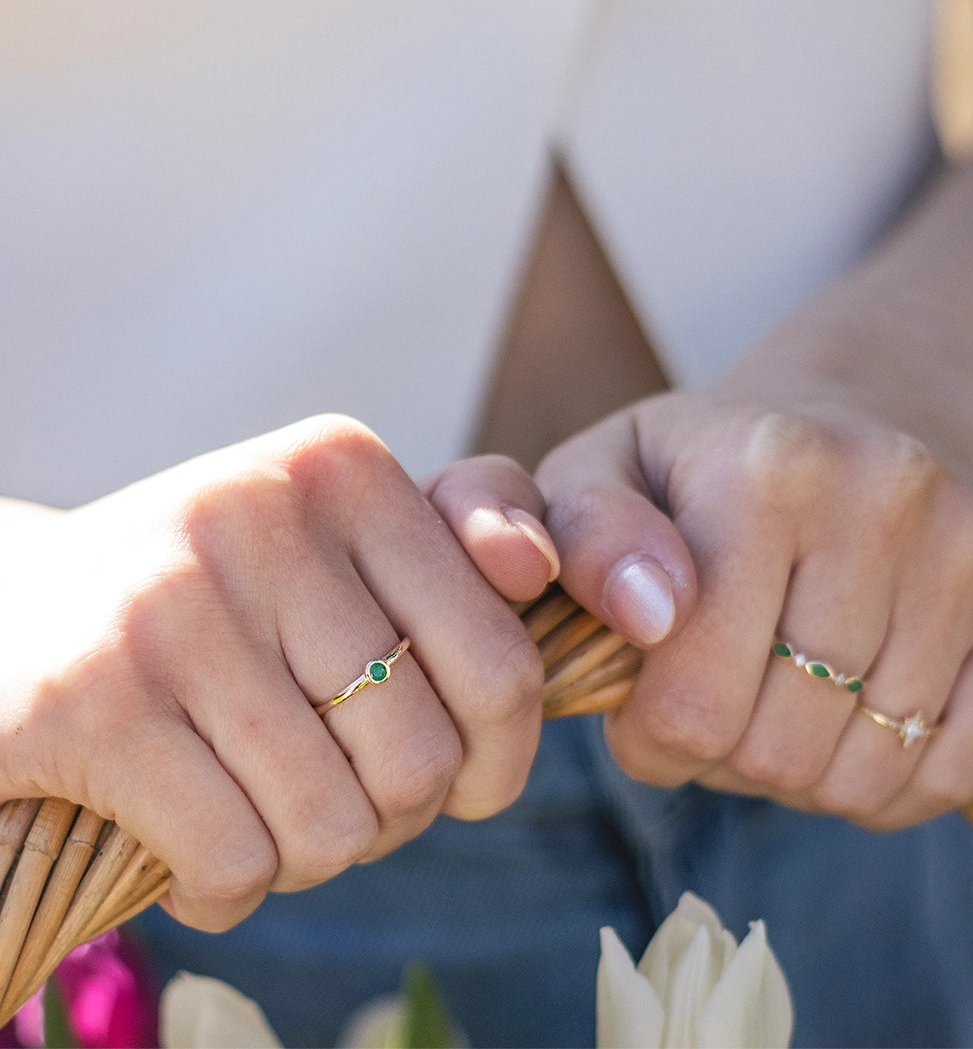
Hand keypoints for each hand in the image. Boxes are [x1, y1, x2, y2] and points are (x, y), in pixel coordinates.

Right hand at [0, 416, 555, 930]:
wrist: (12, 617)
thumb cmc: (214, 600)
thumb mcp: (337, 545)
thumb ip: (459, 541)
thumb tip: (534, 568)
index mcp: (345, 467)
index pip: (503, 660)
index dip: (499, 759)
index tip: (460, 782)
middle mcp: (265, 511)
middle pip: (421, 757)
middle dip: (389, 817)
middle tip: (332, 796)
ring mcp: (174, 601)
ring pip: (334, 825)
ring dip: (305, 858)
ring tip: (257, 812)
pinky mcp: (92, 697)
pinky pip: (236, 861)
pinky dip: (225, 890)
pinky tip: (189, 851)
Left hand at [535, 381, 972, 829]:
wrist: (851, 417)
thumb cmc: (702, 471)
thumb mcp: (601, 475)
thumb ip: (581, 537)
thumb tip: (649, 613)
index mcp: (763, 467)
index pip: (689, 703)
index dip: (649, 736)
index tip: (645, 704)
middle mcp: (886, 494)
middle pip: (777, 750)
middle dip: (722, 754)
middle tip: (713, 700)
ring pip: (862, 775)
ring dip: (796, 773)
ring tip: (774, 701)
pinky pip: (948, 775)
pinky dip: (880, 784)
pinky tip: (843, 722)